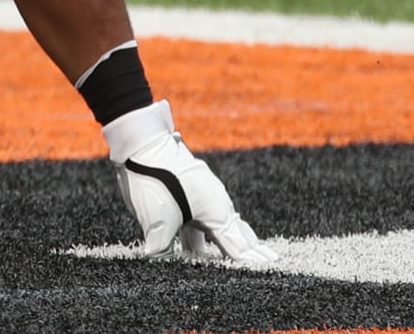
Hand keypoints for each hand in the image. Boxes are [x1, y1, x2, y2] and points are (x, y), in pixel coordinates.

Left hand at [103, 100, 277, 263]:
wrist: (143, 143)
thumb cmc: (155, 182)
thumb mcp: (157, 221)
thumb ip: (161, 247)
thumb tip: (158, 259)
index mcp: (217, 214)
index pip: (239, 248)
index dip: (251, 262)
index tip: (270, 269)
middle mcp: (215, 204)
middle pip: (237, 234)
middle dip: (249, 249)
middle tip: (270, 259)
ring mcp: (202, 195)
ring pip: (218, 226)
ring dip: (223, 242)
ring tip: (233, 257)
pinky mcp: (186, 190)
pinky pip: (201, 218)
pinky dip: (205, 234)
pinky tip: (200, 241)